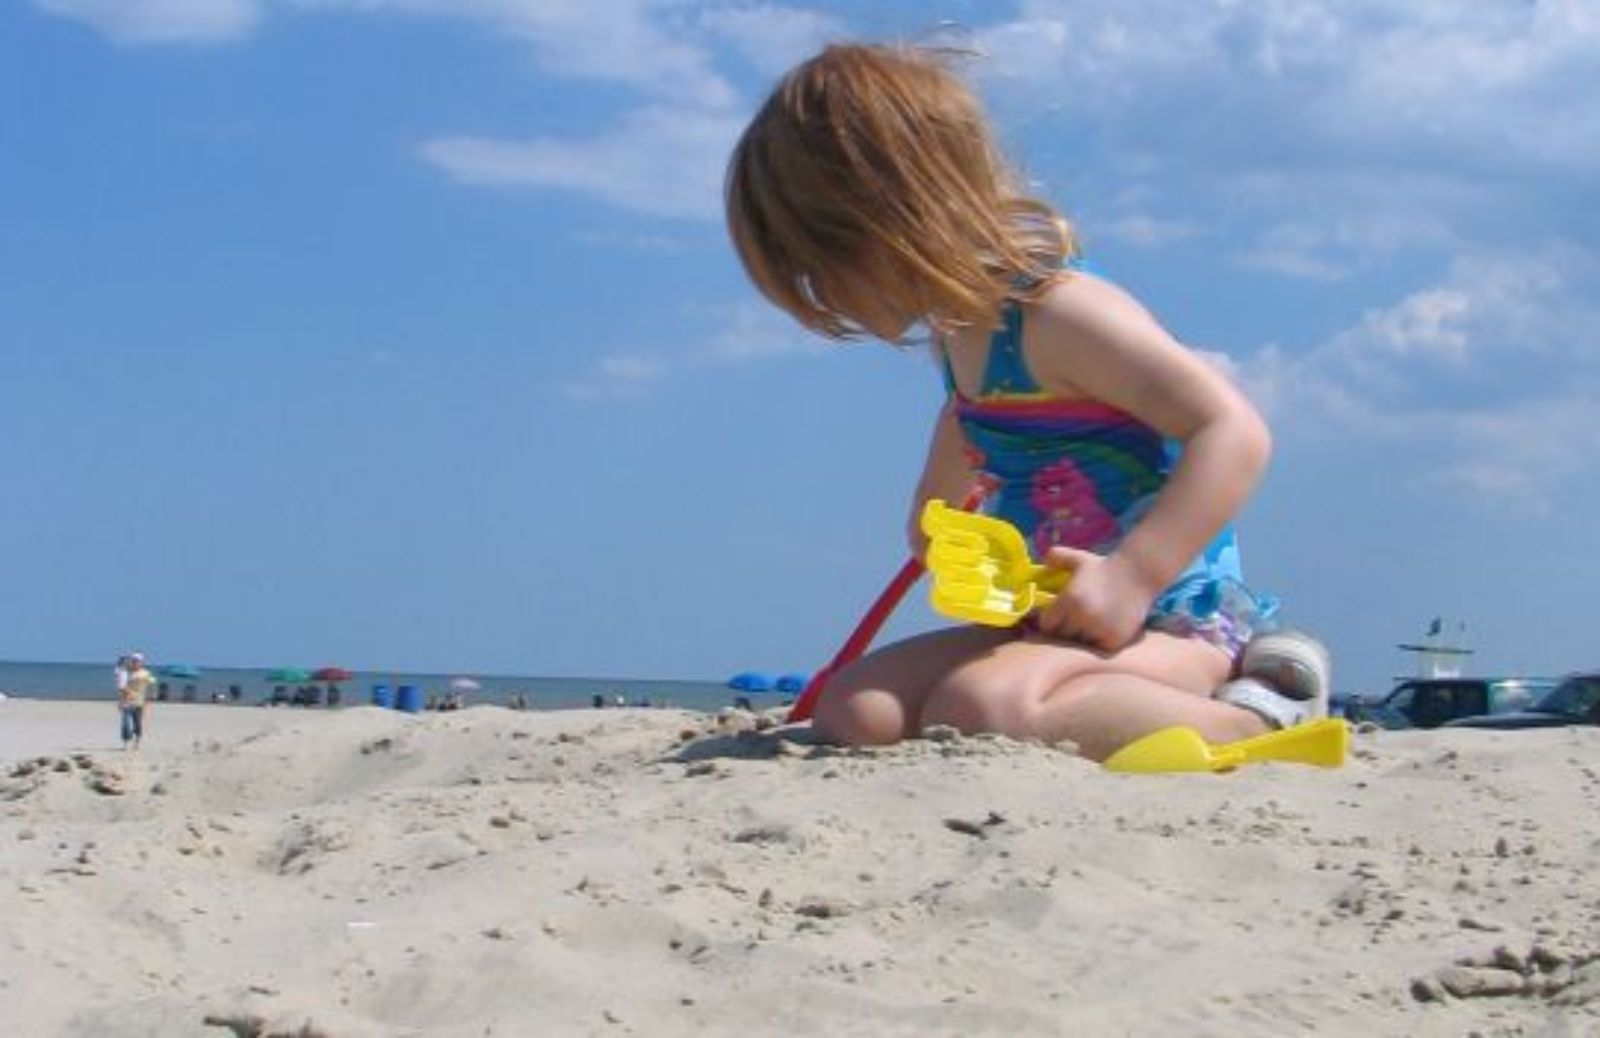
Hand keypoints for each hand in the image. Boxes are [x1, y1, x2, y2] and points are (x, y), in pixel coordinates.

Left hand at [1032, 547, 1157, 651]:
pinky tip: (1103, 629)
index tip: (1056, 617)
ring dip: (1082, 637)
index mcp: (1069, 599)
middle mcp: (1083, 617)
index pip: (1047, 625)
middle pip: (1062, 637)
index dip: (1050, 622)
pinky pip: (1098, 648)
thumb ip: (1057, 556)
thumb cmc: (1105, 567)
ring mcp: (1099, 630)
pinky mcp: (1114, 640)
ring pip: (1080, 644)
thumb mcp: (1079, 559)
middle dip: (1065, 630)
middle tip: (1073, 622)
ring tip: (1089, 625)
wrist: (1140, 573)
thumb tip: (1043, 563)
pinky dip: (1099, 642)